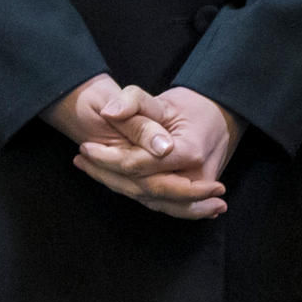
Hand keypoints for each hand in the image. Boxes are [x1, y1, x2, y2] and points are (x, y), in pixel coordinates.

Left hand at [73, 84, 243, 219]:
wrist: (220, 120)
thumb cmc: (192, 108)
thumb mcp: (164, 99)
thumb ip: (135, 102)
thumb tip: (109, 113)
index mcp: (189, 151)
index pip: (142, 165)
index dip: (110, 158)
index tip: (85, 147)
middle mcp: (193, 177)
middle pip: (141, 188)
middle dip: (106, 175)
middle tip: (81, 159)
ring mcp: (192, 191)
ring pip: (147, 199)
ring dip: (114, 185)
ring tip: (87, 168)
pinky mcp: (187, 198)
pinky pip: (157, 203)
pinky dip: (130, 192)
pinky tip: (108, 181)